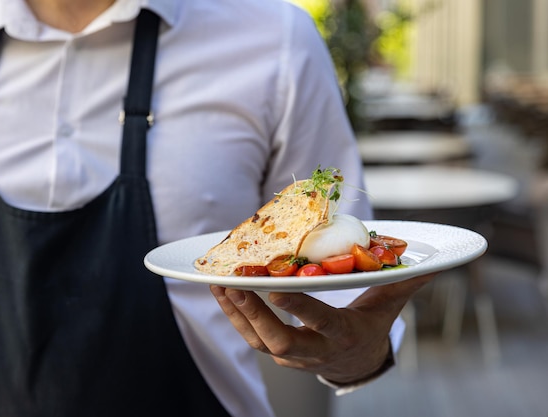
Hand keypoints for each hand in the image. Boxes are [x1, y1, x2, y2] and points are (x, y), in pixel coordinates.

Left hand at [210, 273, 434, 383]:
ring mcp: (293, 355)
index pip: (320, 322)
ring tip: (217, 284)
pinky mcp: (278, 352)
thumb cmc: (370, 327)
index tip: (275, 289)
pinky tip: (221, 292)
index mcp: (343, 335)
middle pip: (279, 340)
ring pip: (258, 341)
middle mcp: (315, 350)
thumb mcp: (388, 307)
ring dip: (235, 313)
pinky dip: (235, 316)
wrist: (355, 363)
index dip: (298, 309)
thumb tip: (430, 263)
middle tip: (233, 286)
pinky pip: (252, 337)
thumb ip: (403, 284)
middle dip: (254, 314)